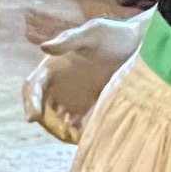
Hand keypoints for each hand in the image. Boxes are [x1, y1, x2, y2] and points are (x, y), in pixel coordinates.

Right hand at [22, 11, 147, 143]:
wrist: (139, 45)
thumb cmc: (114, 34)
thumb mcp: (92, 32)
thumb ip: (69, 40)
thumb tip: (43, 47)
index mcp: (53, 65)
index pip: (33, 86)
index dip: (30, 101)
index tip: (33, 117)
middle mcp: (59, 82)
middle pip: (41, 106)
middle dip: (45, 122)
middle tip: (57, 133)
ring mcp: (73, 95)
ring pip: (57, 117)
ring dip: (59, 129)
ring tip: (70, 138)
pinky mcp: (88, 104)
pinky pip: (75, 122)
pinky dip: (75, 132)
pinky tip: (82, 138)